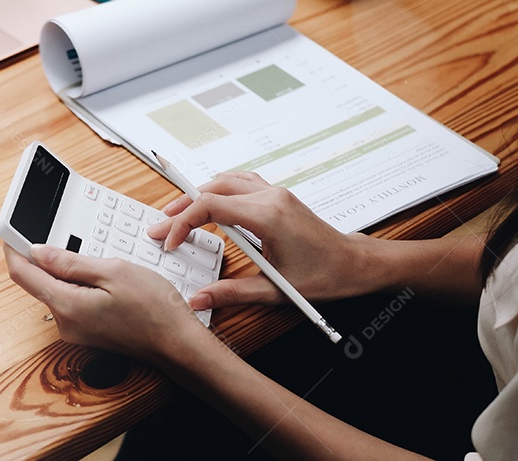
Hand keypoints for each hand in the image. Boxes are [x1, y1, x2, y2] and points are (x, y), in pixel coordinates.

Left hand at [3, 243, 208, 361]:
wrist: (178, 344)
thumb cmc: (155, 310)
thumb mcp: (113, 272)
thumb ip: (70, 263)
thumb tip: (38, 252)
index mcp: (66, 306)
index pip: (22, 274)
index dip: (14, 249)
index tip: (14, 231)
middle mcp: (65, 323)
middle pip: (39, 283)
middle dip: (46, 258)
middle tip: (65, 237)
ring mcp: (75, 331)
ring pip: (57, 291)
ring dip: (67, 272)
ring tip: (99, 261)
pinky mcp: (87, 332)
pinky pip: (72, 302)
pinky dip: (80, 285)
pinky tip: (104, 279)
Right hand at [148, 172, 372, 309]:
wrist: (356, 264)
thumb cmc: (325, 276)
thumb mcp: (275, 290)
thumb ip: (232, 293)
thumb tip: (199, 298)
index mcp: (268, 216)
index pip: (211, 207)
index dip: (183, 222)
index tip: (171, 241)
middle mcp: (271, 197)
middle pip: (213, 189)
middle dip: (182, 207)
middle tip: (162, 226)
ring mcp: (276, 193)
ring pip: (226, 180)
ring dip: (200, 194)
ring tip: (179, 214)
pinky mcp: (279, 196)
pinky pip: (242, 182)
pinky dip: (219, 190)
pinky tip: (210, 204)